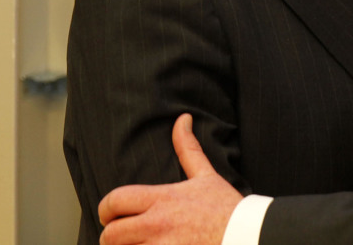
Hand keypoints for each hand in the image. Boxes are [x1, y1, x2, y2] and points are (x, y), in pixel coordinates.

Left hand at [98, 114, 242, 244]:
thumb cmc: (225, 207)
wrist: (246, 234)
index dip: (106, 209)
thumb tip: (182, 119)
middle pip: (110, 234)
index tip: (111, 215)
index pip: (115, 200)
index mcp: (163, 198)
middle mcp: (158, 222)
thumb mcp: (206, 175)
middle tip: (124, 237)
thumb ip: (188, 149)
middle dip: (112, 237)